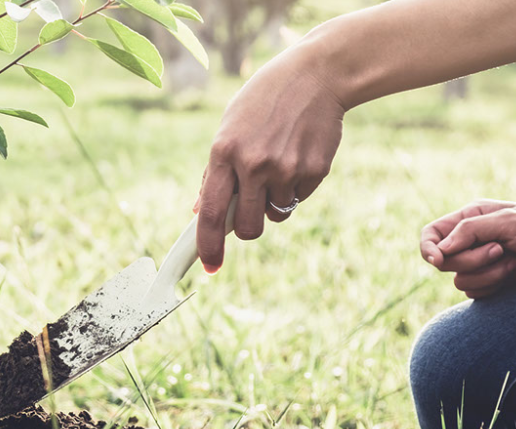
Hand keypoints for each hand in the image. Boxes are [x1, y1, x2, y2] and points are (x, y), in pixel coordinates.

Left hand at [195, 42, 345, 272]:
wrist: (316, 75)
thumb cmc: (265, 101)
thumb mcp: (230, 127)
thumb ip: (215, 170)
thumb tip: (200, 211)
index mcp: (224, 152)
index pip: (211, 213)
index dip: (208, 245)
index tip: (210, 266)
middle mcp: (254, 164)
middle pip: (248, 228)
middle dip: (248, 229)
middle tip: (251, 210)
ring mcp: (286, 169)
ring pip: (276, 214)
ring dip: (274, 201)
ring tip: (279, 163)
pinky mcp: (314, 171)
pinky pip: (299, 197)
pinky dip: (297, 186)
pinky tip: (298, 154)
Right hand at [420, 199, 515, 297]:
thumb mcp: (508, 221)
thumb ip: (470, 231)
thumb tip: (440, 250)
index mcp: (470, 218)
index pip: (431, 235)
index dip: (427, 249)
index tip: (439, 260)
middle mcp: (471, 240)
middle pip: (444, 262)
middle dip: (471, 261)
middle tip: (500, 250)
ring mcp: (481, 262)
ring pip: (459, 280)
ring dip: (487, 275)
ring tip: (513, 261)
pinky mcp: (493, 281)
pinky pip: (475, 293)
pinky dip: (493, 286)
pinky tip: (514, 273)